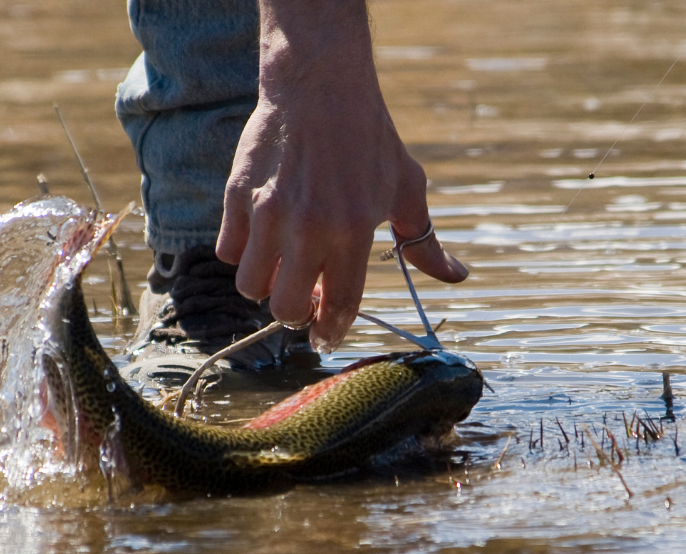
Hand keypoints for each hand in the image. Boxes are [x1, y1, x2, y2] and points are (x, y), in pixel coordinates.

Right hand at [215, 0, 467, 351]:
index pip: (339, 305)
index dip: (332, 331)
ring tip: (283, 264)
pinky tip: (261, 236)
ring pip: (251, 287)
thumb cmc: (368, 138)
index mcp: (352, 229)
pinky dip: (243, 253)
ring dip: (267, 285)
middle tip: (306, 295)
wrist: (319, 85)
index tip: (326, 337)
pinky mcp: (237, 197)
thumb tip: (456, 276)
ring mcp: (267, 213)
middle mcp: (307, 228)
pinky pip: (228, 251)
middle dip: (297, 313)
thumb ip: (424, 240)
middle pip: (286, 309)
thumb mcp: (406, 187)